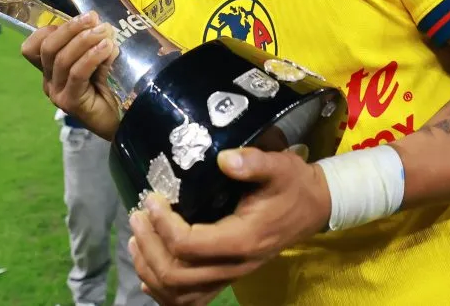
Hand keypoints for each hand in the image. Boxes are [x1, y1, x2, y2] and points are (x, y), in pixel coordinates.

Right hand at [20, 11, 121, 138]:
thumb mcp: (99, 61)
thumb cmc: (110, 90)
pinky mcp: (70, 102)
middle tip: (93, 18)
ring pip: (62, 59)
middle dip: (70, 28)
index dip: (52, 29)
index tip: (81, 19)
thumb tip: (99, 24)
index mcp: (51, 69)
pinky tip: (107, 48)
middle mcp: (49, 81)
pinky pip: (77, 74)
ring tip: (105, 32)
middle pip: (48, 48)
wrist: (124, 122)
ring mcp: (58, 93)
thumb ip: (93, 45)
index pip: (35, 46)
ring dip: (84, 40)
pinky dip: (91, 57)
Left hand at [129, 148, 330, 305]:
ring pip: (180, 294)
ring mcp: (231, 276)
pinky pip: (190, 299)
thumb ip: (254, 162)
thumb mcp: (279, 166)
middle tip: (137, 215)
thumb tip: (224, 158)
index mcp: (243, 239)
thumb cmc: (292, 185)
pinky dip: (163, 290)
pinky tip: (148, 271)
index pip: (190, 246)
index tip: (151, 198)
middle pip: (177, 275)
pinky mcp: (226, 276)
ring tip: (136, 239)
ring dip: (150, 269)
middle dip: (149, 246)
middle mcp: (235, 266)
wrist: (313, 207)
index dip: (163, 225)